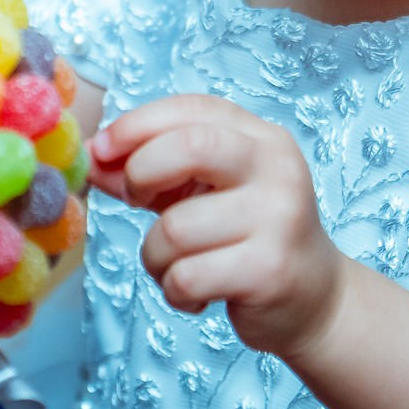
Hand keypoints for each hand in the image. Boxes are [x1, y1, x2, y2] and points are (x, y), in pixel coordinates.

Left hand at [89, 93, 348, 359]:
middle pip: (189, 148)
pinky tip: (196, 294)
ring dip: (155, 256)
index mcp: (262, 138)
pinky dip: (174, 291)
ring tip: (176, 266)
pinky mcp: (270, 270)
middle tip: (139, 200)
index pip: (193, 109)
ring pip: (175, 228)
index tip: (101, 150)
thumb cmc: (247, 237)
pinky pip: (185, 276)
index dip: (137, 124)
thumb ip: (152, 171)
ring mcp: (279, 218)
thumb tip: (93, 158)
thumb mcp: (204, 193)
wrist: (315, 299)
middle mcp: (277, 168)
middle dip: (141, 175)